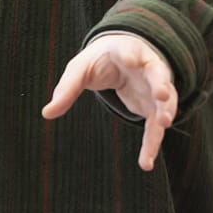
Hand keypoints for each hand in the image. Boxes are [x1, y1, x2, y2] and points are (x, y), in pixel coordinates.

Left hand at [42, 33, 177, 171]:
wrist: (122, 59)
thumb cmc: (99, 61)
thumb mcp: (79, 69)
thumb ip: (66, 89)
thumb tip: (46, 114)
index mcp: (126, 51)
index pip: (130, 50)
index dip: (131, 55)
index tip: (131, 60)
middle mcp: (147, 67)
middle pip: (158, 73)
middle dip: (161, 83)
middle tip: (162, 94)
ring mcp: (156, 88)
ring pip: (165, 101)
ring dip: (166, 111)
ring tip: (164, 123)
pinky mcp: (156, 107)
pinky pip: (156, 126)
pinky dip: (152, 143)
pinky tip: (145, 162)